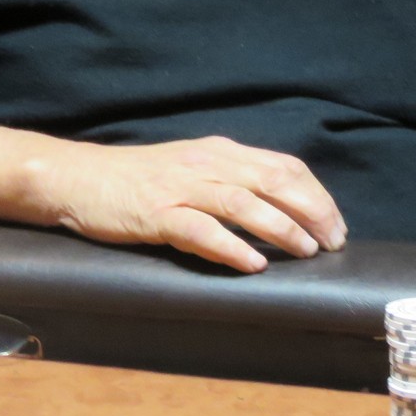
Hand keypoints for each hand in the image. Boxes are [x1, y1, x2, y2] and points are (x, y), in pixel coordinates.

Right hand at [39, 136, 347, 273]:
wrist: (80, 178)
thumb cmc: (139, 179)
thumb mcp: (194, 167)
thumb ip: (232, 180)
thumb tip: (280, 206)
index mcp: (221, 152)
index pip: (284, 166)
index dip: (316, 194)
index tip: (336, 224)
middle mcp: (208, 163)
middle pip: (274, 180)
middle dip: (311, 211)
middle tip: (333, 242)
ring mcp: (182, 187)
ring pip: (243, 202)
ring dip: (281, 228)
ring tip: (306, 251)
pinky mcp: (156, 212)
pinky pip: (200, 230)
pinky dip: (231, 246)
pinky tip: (253, 263)